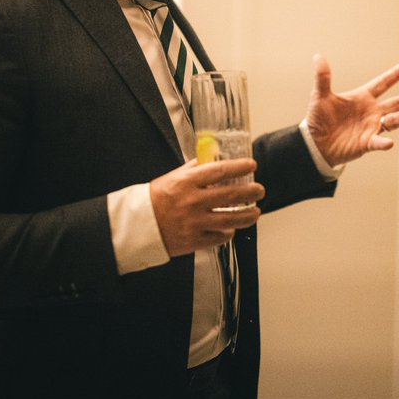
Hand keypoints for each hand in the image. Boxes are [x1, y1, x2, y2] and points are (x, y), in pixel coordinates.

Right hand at [149, 158, 264, 256]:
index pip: (219, 171)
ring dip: (248, 215)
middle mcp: (193, 202)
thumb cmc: (157, 199)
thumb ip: (194, 168)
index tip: (252, 165)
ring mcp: (194, 223)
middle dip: (251, 192)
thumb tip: (214, 157)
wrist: (138, 225)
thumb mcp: (173, 177)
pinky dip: (229, 232)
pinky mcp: (194, 240)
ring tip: (256, 212)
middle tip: (260, 190)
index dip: (239, 167)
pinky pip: (220, 237)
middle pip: (231, 195)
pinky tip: (232, 227)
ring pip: (231, 219)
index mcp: (187, 182)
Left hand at [305, 54, 398, 166]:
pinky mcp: (366, 143)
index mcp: (362, 97)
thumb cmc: (319, 118)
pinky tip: (390, 142)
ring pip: (394, 120)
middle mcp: (371, 111)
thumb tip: (318, 56)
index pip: (382, 83)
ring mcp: (371, 127)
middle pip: (396, 102)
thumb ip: (323, 78)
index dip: (394, 75)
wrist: (316, 143)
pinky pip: (378, 142)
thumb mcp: (320, 96)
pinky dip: (383, 142)